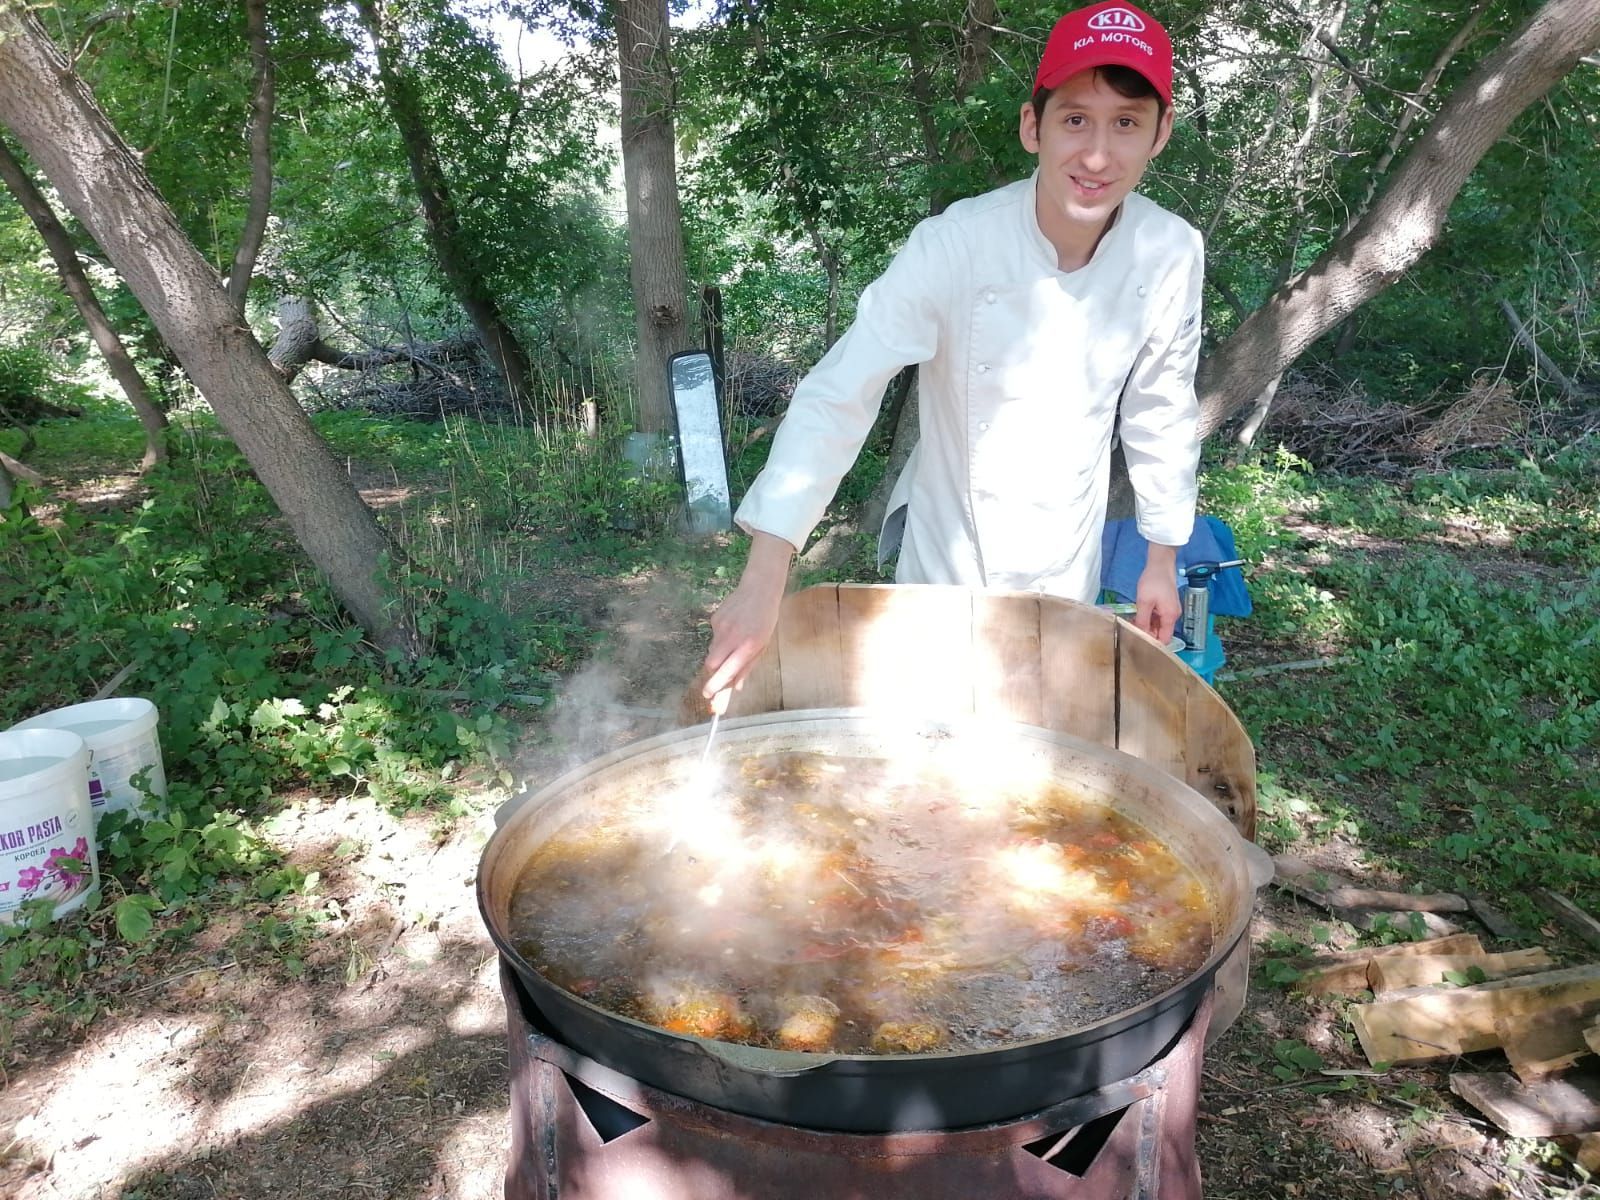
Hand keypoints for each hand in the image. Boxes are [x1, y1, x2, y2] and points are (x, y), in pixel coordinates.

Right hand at [702, 532, 793, 702]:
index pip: (726, 671)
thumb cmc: (766, 620)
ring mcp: (721, 627)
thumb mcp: (763, 646)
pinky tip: (734, 627)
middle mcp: (732, 637)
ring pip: (712, 651)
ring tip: (736, 642)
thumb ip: (748, 667)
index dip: (716, 685)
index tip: (709, 696)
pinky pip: (714, 636)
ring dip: (720, 655)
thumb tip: (737, 687)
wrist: (760, 588)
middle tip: (721, 674)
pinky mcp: (715, 619)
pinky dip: (721, 639)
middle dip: (714, 673)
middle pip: (711, 664)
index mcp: (747, 646)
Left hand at [1133, 543, 1180, 643]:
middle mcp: (1173, 616)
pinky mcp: (1167, 605)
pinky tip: (1138, 615)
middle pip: (1161, 633)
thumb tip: (1140, 635)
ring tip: (1132, 622)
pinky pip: (1158, 617)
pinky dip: (1149, 618)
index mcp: (1170, 617)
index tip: (1138, 642)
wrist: (1161, 564)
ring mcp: (1171, 610)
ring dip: (1147, 625)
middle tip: (1131, 630)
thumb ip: (1142, 620)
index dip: (1152, 644)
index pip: (1164, 640)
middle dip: (1147, 633)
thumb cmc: (1153, 581)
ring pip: (1159, 625)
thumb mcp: (1144, 602)